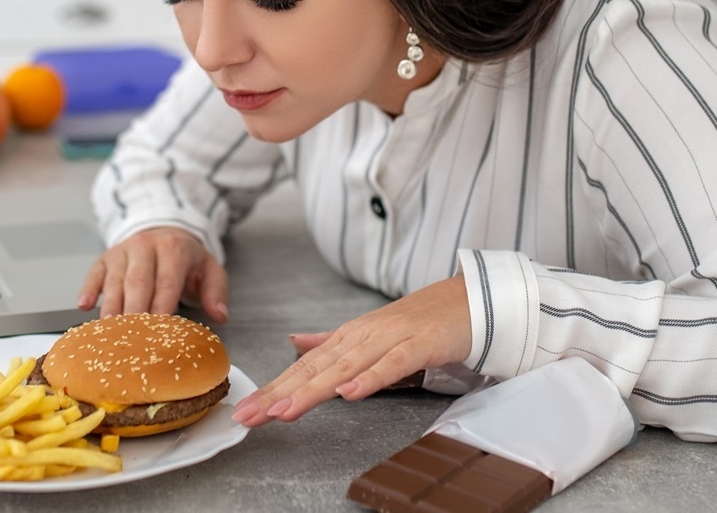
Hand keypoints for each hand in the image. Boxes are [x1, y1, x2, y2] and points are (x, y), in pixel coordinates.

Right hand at [76, 227, 227, 322]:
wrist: (164, 231)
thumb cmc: (186, 259)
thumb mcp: (209, 269)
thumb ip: (217, 292)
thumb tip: (220, 315)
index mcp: (173, 249)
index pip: (167, 281)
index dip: (162, 305)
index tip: (158, 328)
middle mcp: (145, 246)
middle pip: (137, 281)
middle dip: (134, 310)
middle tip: (130, 338)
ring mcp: (122, 252)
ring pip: (114, 281)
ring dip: (111, 307)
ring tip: (108, 332)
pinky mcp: (105, 258)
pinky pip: (94, 273)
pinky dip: (88, 289)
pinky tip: (83, 306)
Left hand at [231, 274, 470, 425]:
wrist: (469, 299)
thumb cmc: (420, 321)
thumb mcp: (369, 333)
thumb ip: (332, 342)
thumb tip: (294, 342)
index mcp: (348, 337)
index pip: (303, 367)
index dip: (274, 389)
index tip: (247, 412)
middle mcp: (361, 336)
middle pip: (315, 369)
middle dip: (279, 394)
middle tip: (249, 416)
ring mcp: (389, 339)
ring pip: (344, 368)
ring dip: (312, 390)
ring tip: (284, 411)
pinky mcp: (418, 345)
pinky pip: (391, 364)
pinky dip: (369, 379)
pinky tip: (348, 394)